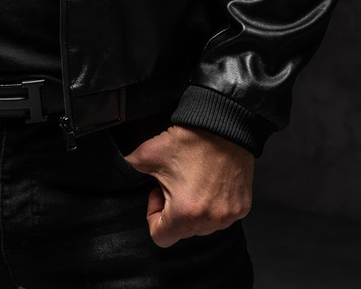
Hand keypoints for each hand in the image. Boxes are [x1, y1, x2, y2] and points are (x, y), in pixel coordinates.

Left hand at [121, 124, 254, 247]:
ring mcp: (228, 215)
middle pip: (182, 231)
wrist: (224, 124)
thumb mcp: (150, 153)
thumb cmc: (190, 139)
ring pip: (202, 226)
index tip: (158, 193)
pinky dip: (212, 204)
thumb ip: (129, 167)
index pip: (160, 237)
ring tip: (192, 180)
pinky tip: (209, 182)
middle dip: (174, 210)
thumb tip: (118, 169)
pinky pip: (221, 216)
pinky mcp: (242, 207)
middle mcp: (210, 220)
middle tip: (175, 182)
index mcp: (185, 213)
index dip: (153, 215)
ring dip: (193, 209)